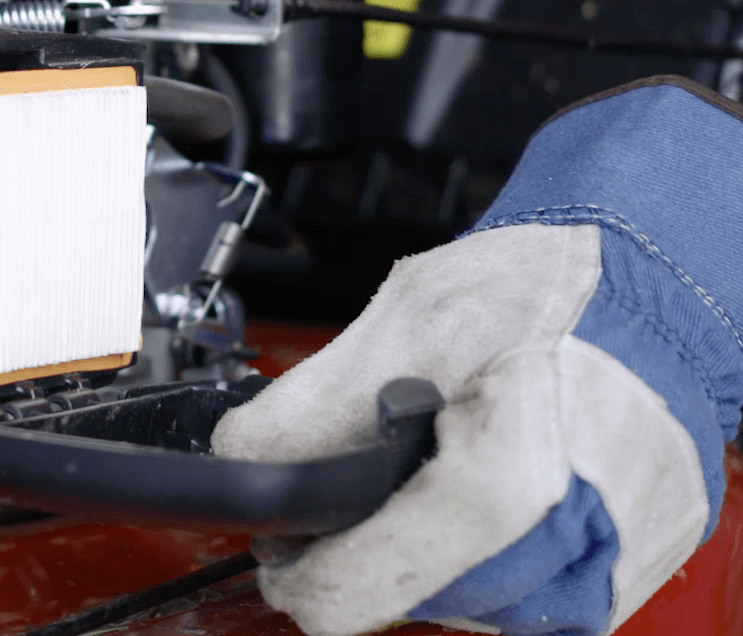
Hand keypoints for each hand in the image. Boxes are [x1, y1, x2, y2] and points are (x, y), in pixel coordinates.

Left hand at [214, 76, 742, 634]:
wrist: (651, 294)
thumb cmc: (549, 295)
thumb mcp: (402, 323)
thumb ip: (304, 410)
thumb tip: (245, 463)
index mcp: (499, 495)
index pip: (340, 597)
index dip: (292, 560)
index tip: (281, 530)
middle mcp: (555, 560)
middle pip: (395, 598)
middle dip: (365, 537)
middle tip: (376, 461)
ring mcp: (592, 581)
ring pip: (451, 602)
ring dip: (424, 541)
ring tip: (446, 457)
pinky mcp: (612, 585)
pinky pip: (511, 593)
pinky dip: (480, 545)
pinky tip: (486, 481)